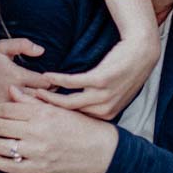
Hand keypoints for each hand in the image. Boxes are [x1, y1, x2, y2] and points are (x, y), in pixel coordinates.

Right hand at [0, 38, 50, 112]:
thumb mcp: (1, 47)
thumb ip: (22, 45)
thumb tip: (42, 51)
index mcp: (17, 75)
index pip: (45, 83)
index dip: (52, 83)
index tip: (52, 82)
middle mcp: (13, 92)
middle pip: (40, 99)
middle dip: (48, 97)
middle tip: (51, 96)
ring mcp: (4, 104)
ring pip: (28, 111)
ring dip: (36, 108)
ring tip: (42, 106)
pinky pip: (13, 119)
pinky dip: (21, 118)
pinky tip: (27, 116)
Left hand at [0, 87, 118, 172]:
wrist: (102, 151)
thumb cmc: (83, 126)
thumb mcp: (60, 108)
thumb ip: (34, 100)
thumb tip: (12, 90)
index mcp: (43, 113)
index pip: (8, 108)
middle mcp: (37, 131)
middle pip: (0, 126)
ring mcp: (37, 152)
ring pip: (1, 146)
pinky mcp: (39, 168)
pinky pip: (11, 166)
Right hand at [38, 32, 158, 119]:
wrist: (142, 51)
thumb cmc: (126, 70)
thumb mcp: (114, 93)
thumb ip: (97, 103)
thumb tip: (77, 107)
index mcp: (107, 115)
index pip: (77, 120)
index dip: (58, 117)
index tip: (41, 114)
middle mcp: (105, 109)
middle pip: (70, 114)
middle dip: (48, 111)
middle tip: (30, 105)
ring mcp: (104, 95)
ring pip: (69, 101)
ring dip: (49, 96)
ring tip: (34, 92)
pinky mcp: (101, 79)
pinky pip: (73, 82)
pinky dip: (57, 79)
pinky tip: (47, 76)